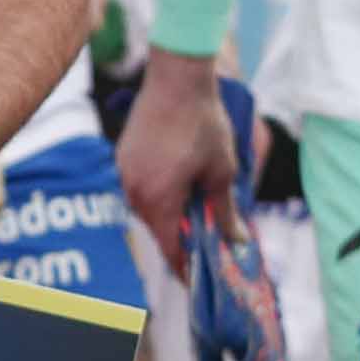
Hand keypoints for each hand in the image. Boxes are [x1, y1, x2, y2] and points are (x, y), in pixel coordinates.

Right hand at [115, 50, 238, 274]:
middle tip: (209, 243)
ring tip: (199, 210)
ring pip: (149, 211)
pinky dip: (160, 195)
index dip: (187, 269)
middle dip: (183, 240)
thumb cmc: (204, 124)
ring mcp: (123, 175)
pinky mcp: (121, 160)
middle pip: (159, 232)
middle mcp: (134, 193)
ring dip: (171, 215)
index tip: (202, 281)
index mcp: (158, 201)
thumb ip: (224, 211)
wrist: (177, 79)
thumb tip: (237, 241)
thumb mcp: (222, 171)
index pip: (171, 250)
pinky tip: (181, 185)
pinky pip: (141, 190)